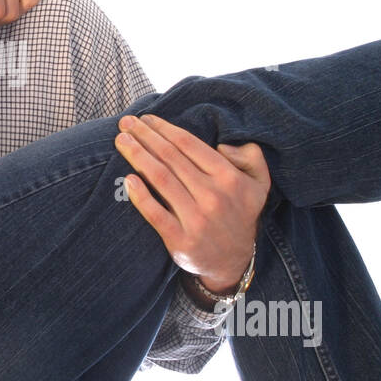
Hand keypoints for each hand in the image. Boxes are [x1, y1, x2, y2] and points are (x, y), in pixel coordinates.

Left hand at [114, 114, 270, 294]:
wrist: (233, 262)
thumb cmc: (240, 213)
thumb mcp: (259, 183)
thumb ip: (250, 156)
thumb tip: (221, 144)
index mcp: (229, 178)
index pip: (189, 145)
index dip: (164, 128)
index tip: (146, 118)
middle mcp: (213, 196)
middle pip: (170, 157)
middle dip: (145, 136)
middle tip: (125, 123)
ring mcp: (196, 219)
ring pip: (160, 179)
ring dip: (137, 156)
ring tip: (120, 141)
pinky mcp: (180, 240)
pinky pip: (155, 213)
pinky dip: (139, 196)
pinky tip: (127, 179)